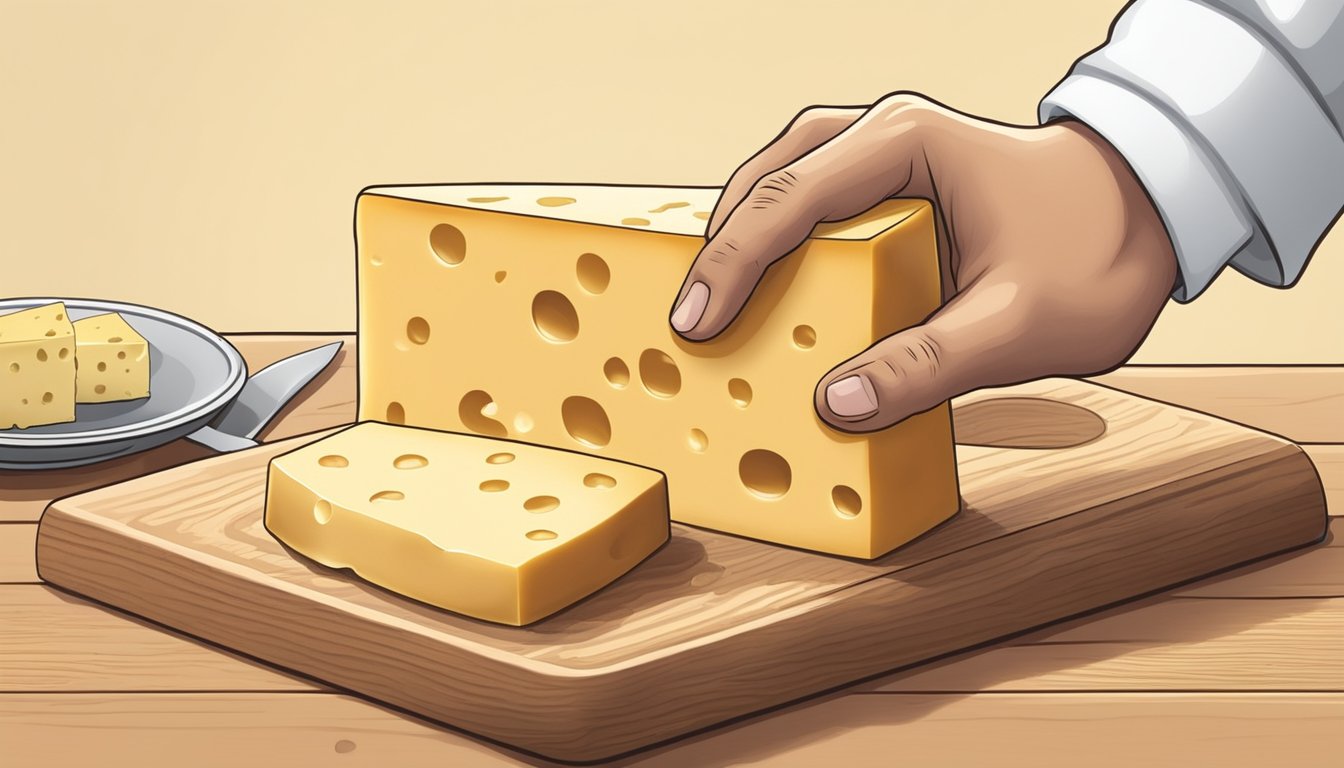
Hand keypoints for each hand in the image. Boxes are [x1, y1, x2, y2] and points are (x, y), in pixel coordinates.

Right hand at [668, 93, 1177, 431]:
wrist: (1150, 220)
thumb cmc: (1095, 258)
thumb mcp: (1018, 325)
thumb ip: (927, 365)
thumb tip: (832, 404)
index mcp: (909, 146)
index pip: (792, 199)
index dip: (734, 262)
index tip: (695, 323)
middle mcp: (887, 136)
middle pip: (771, 177)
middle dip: (720, 245)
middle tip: (685, 318)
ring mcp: (887, 156)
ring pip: (782, 179)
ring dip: (741, 234)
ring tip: (710, 298)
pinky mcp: (893, 186)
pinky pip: (810, 200)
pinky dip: (774, 239)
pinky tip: (762, 285)